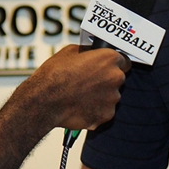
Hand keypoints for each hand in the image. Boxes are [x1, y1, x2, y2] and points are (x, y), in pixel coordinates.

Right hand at [13, 45, 129, 130]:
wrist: (45, 100)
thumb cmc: (55, 75)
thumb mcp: (70, 52)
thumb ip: (88, 53)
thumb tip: (92, 54)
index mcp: (109, 59)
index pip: (124, 60)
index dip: (113, 64)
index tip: (106, 67)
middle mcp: (115, 77)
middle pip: (117, 78)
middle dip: (105, 80)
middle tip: (88, 82)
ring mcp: (112, 98)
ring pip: (111, 96)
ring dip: (101, 96)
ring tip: (80, 95)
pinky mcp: (106, 115)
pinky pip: (104, 111)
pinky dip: (95, 110)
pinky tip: (80, 106)